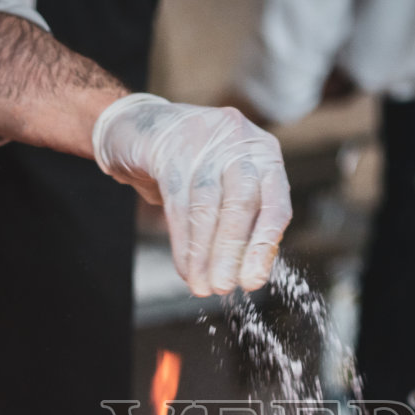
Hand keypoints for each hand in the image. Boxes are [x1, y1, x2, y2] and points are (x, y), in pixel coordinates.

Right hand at [93, 93, 291, 295]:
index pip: (275, 203)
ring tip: (201, 285)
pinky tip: (185, 267)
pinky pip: (178, 203)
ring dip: (204, 253)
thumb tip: (252, 272)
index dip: (264, 245)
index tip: (252, 280)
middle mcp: (239, 141)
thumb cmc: (192, 167)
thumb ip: (244, 220)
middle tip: (223, 287)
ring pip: (207, 205)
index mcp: (264, 154)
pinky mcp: (169, 147)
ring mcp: (204, 140)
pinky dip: (182, 241)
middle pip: (241, 202)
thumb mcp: (226, 187)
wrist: (139, 127)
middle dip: (232, 251)